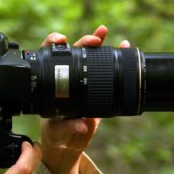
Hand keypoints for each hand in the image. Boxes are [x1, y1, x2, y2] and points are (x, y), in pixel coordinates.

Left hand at [40, 26, 129, 173]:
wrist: (67, 142)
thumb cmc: (56, 133)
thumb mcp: (58, 130)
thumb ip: (68, 126)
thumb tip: (81, 124)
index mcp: (52, 83)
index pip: (50, 57)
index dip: (52, 43)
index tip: (61, 40)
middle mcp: (67, 78)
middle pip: (73, 52)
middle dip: (82, 42)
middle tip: (92, 40)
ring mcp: (83, 81)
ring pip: (90, 56)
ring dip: (98, 42)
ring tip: (104, 31)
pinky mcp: (98, 88)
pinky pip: (106, 70)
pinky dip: (115, 57)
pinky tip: (123, 46)